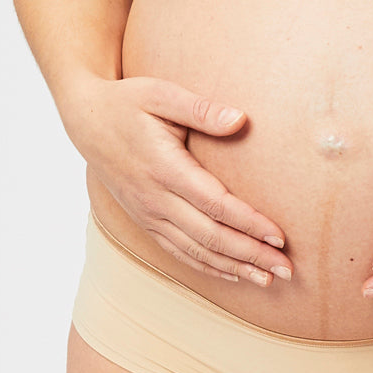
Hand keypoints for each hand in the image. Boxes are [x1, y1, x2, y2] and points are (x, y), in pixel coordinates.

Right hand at [68, 75, 292, 286]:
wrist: (86, 120)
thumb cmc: (127, 102)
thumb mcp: (161, 94)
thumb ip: (202, 109)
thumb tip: (240, 119)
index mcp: (164, 168)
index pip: (215, 204)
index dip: (248, 223)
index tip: (279, 235)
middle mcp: (155, 199)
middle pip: (210, 236)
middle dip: (251, 255)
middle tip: (287, 269)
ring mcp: (148, 213)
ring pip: (196, 251)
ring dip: (233, 267)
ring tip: (268, 279)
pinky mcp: (144, 219)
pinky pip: (178, 250)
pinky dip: (207, 265)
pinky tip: (232, 273)